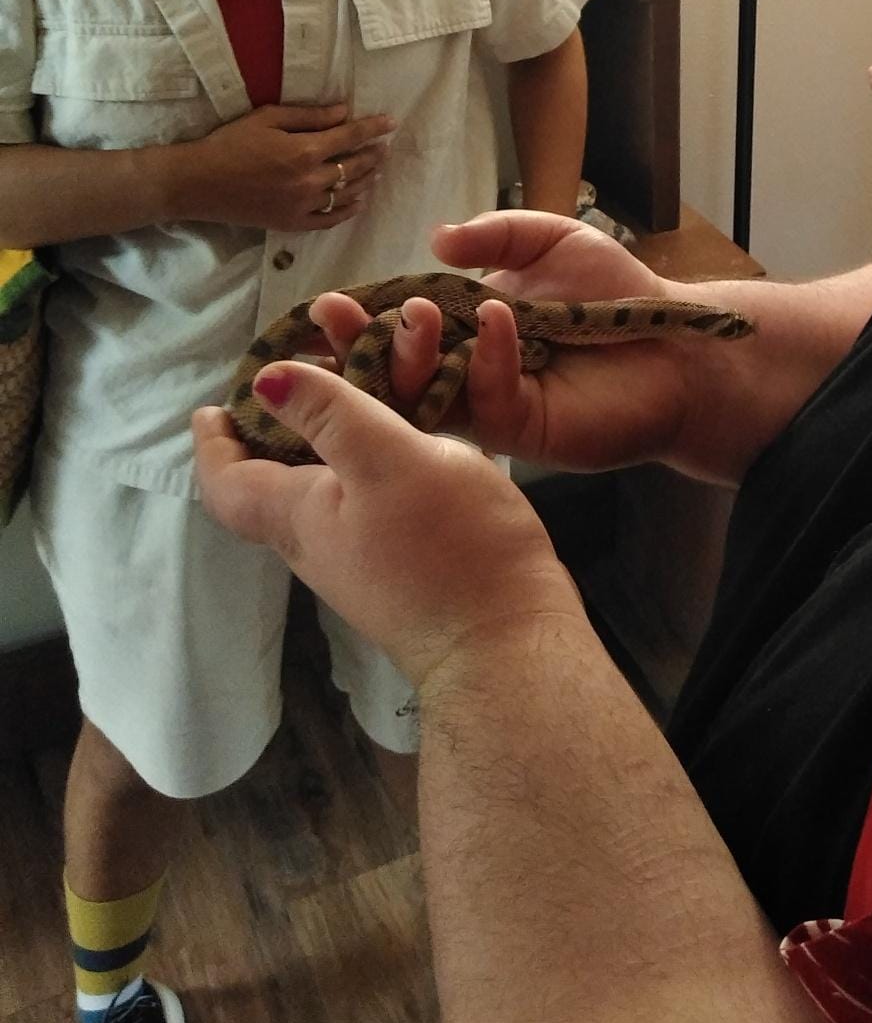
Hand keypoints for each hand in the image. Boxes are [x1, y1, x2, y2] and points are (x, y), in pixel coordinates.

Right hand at [172, 103, 394, 229]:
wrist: (199, 183)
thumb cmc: (230, 143)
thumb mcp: (268, 118)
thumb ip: (309, 116)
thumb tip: (343, 111)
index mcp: (304, 151)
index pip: (350, 137)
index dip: (373, 128)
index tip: (391, 123)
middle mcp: (309, 180)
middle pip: (354, 167)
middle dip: (373, 155)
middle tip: (384, 147)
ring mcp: (302, 206)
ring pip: (346, 194)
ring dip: (366, 180)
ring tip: (377, 171)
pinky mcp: (292, 224)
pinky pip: (329, 220)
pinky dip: (348, 211)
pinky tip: (359, 201)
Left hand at [193, 372, 580, 693]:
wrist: (507, 642)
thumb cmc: (449, 547)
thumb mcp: (389, 460)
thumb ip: (331, 415)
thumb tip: (263, 380)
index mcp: (300, 517)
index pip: (227, 484)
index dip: (213, 445)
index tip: (213, 408)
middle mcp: (319, 545)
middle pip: (269, 490)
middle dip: (267, 437)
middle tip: (289, 386)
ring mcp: (362, 562)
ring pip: (318, 497)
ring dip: (320, 447)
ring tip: (352, 400)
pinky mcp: (402, 568)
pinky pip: (363, 506)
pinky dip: (364, 465)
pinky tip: (405, 445)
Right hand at [309, 211, 760, 483]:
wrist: (677, 346)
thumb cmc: (616, 294)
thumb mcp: (555, 240)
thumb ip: (499, 234)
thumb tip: (437, 240)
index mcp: (465, 326)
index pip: (399, 325)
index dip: (362, 317)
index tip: (325, 302)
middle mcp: (467, 369)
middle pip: (396, 368)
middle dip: (361, 344)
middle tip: (333, 318)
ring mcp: (490, 403)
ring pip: (428, 395)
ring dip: (411, 358)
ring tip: (412, 316)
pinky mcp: (522, 428)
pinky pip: (488, 400)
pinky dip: (490, 357)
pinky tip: (499, 318)